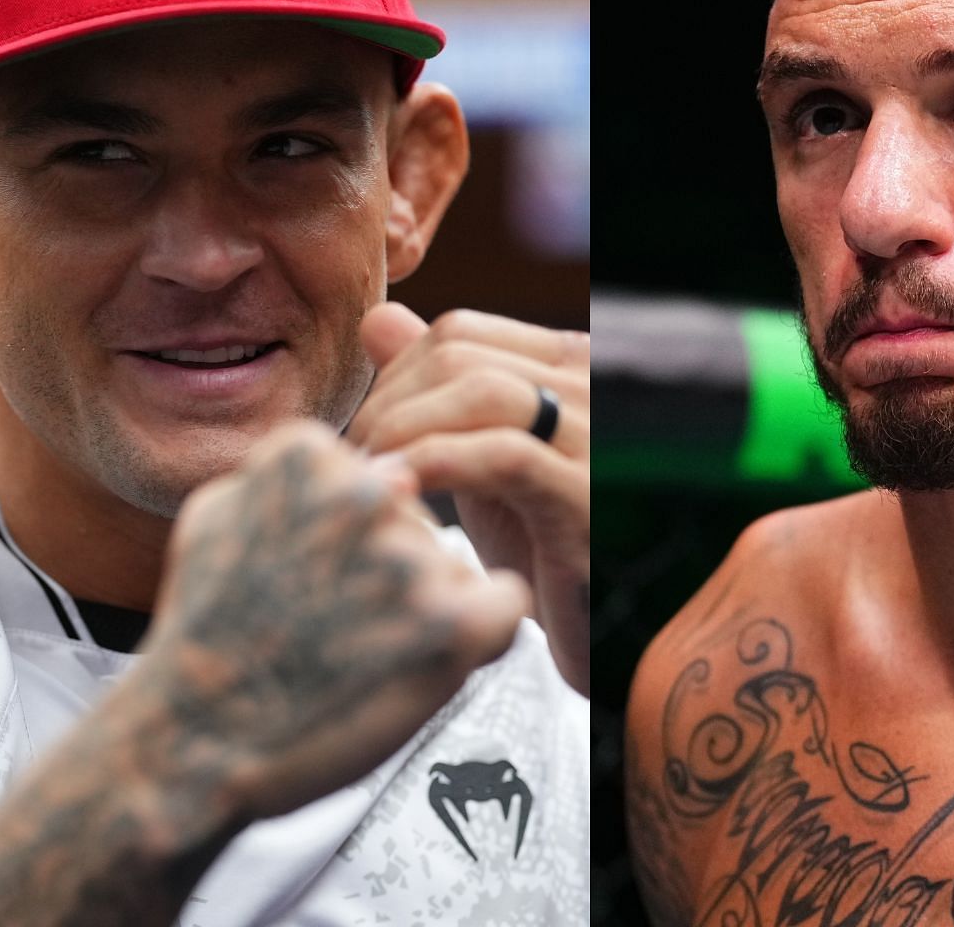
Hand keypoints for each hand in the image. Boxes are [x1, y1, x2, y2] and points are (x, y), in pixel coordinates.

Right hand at [141, 421, 529, 818]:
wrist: (194, 743)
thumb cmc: (203, 638)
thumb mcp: (215, 515)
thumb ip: (284, 473)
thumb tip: (374, 463)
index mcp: (311, 456)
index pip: (376, 480)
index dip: (349, 540)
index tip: (311, 579)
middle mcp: (368, 496)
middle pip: (416, 525)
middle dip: (388, 574)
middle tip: (335, 628)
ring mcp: (410, 559)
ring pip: (452, 570)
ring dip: (421, 613)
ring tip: (358, 658)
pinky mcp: (452, 626)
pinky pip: (506, 606)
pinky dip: (480, 637)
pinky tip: (426, 663)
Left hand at [349, 303, 589, 694]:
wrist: (600, 633)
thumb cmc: (539, 547)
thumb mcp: (479, 459)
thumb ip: (435, 391)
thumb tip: (377, 319)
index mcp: (567, 368)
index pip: (458, 334)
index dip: (391, 377)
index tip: (361, 434)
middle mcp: (590, 388)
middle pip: (460, 356)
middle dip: (386, 404)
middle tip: (352, 463)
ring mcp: (596, 439)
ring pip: (480, 392)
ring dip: (403, 431)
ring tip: (370, 480)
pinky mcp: (588, 498)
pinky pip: (504, 456)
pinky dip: (438, 465)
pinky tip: (404, 494)